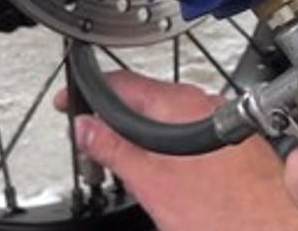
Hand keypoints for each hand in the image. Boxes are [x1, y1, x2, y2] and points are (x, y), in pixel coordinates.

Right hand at [54, 73, 297, 230]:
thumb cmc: (228, 214)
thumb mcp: (152, 184)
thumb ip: (113, 149)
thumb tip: (85, 127)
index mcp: (177, 105)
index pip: (119, 84)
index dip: (88, 94)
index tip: (69, 104)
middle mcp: (200, 103)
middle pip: (141, 98)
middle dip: (111, 116)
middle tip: (90, 139)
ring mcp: (216, 119)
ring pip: (164, 116)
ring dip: (138, 131)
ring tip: (123, 159)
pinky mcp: (229, 142)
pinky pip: (184, 130)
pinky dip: (164, 143)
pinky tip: (163, 169)